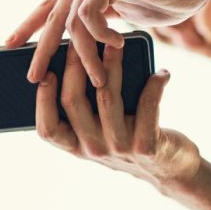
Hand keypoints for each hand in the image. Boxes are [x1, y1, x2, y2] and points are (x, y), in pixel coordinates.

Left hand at [7, 0, 210, 87]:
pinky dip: (101, 35)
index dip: (29, 25)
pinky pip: (91, 12)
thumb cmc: (164, 0)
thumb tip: (77, 57)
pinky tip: (117, 46)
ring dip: (84, 55)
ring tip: (97, 79)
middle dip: (42, 50)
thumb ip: (99, 29)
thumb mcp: (123, 19)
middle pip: (53, 16)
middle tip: (33, 77)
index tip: (10, 45)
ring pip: (73, 21)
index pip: (49, 6)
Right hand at [35, 46, 200, 188]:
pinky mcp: (146, 146)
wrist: (168, 170)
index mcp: (76, 147)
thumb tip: (72, 63)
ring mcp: (118, 148)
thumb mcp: (99, 132)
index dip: (42, 100)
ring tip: (118, 45)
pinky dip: (154, 85)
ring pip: (107, 96)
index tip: (46, 72)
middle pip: (73, 101)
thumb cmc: (128, 139)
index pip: (47, 129)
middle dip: (74, 65)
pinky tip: (162, 73)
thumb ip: (84, 111)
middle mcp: (93, 149)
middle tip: (81, 39)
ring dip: (113, 65)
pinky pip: (147, 105)